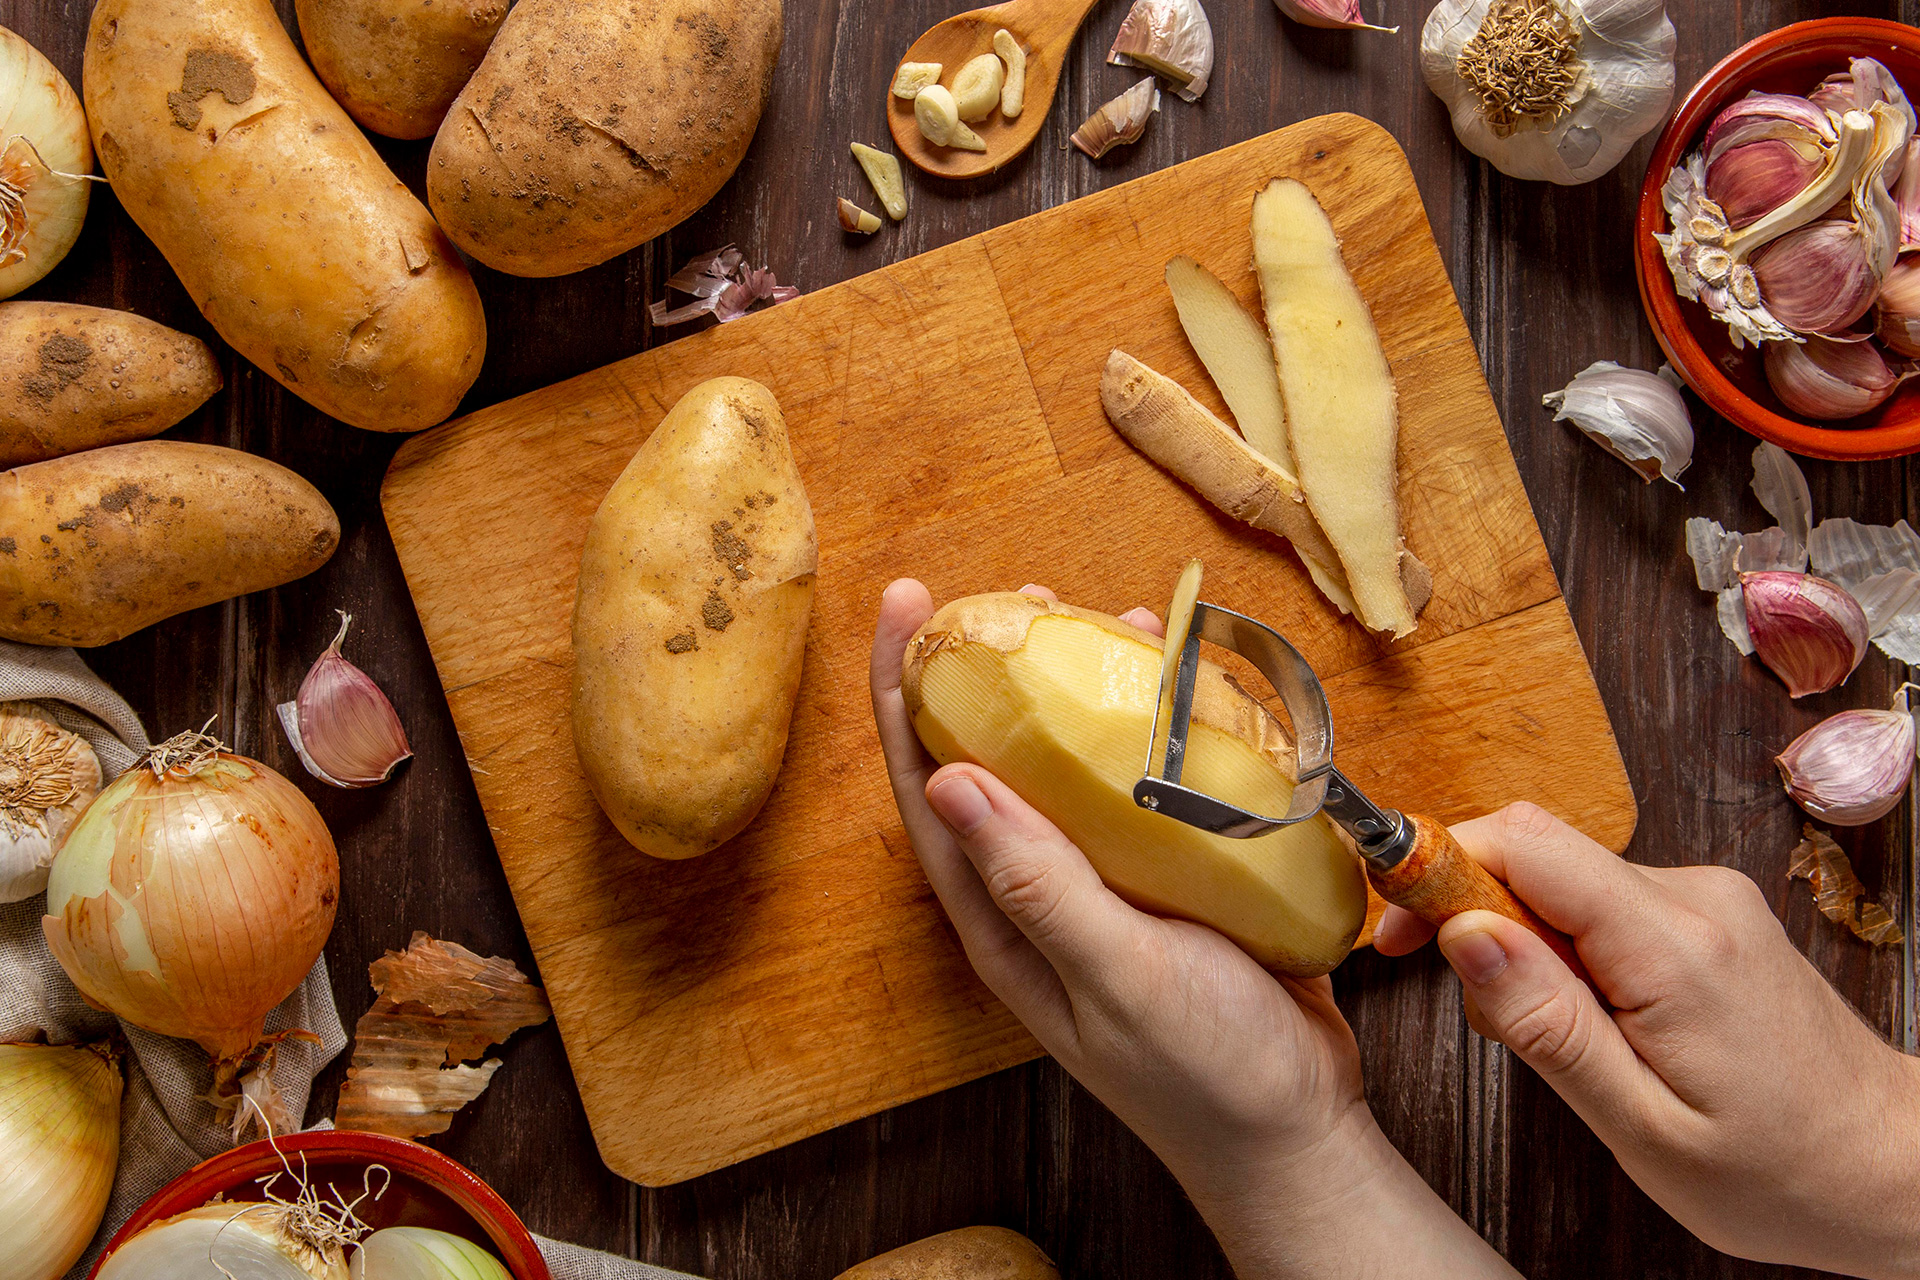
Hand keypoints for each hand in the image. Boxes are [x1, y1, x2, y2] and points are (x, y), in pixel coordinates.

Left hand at [871, 579, 1517, 1279]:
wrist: (1299, 1133)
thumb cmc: (1206, 1074)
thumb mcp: (1117, 977)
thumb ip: (1036, 886)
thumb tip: (948, 782)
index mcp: (1002, 918)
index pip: (930, 786)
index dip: (905, 693)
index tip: (905, 605)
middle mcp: (1041, 890)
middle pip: (994, 758)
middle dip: (992, 669)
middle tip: (1018, 596)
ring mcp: (1106, 881)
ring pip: (1073, 762)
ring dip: (1078, 688)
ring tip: (1097, 618)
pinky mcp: (1169, 875)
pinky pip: (1148, 781)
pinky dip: (1158, 725)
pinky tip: (1182, 682)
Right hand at [1375, 804, 1919, 1278]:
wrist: (1889, 1168)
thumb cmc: (1776, 1171)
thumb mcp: (1640, 1126)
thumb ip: (1546, 1024)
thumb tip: (1464, 933)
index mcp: (1674, 946)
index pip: (1526, 843)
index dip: (1440, 863)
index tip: (1392, 919)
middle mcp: (1694, 897)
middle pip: (1536, 853)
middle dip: (1471, 909)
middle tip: (1455, 996)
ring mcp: (1704, 897)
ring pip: (1562, 880)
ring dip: (1520, 939)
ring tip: (1549, 1037)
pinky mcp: (1705, 912)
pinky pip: (1600, 901)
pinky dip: (1564, 947)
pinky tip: (1588, 1020)